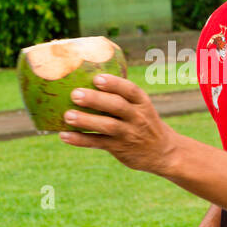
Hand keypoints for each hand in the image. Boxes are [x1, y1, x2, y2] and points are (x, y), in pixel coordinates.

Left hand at [57, 74, 178, 174]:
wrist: (162, 152)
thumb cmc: (142, 121)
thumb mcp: (140, 106)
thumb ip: (120, 95)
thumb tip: (85, 75)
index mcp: (142, 102)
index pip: (130, 90)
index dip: (114, 84)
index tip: (97, 78)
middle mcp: (137, 117)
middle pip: (117, 106)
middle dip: (96, 100)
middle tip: (75, 94)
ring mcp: (128, 134)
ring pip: (107, 126)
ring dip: (86, 121)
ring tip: (67, 115)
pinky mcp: (119, 148)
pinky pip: (98, 143)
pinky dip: (80, 140)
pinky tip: (64, 135)